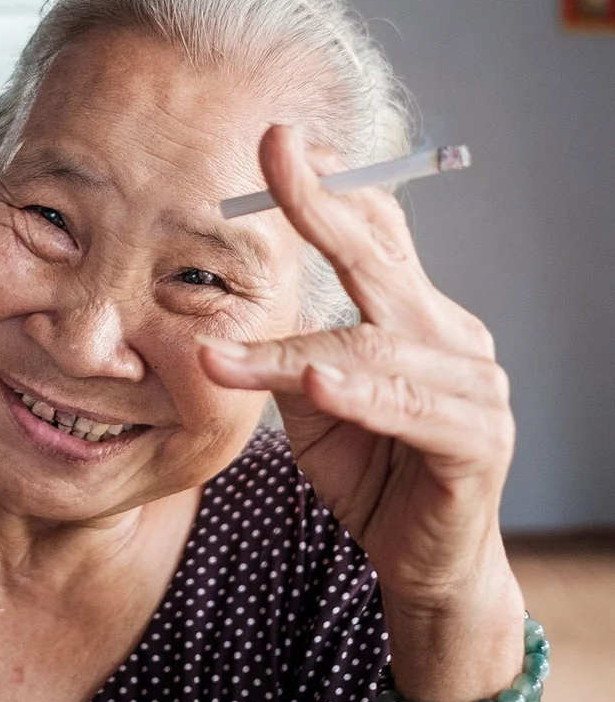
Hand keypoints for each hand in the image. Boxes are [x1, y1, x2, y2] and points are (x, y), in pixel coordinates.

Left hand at [198, 125, 517, 609]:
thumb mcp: (319, 405)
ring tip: (224, 356)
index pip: (379, 237)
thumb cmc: (370, 471)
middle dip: (321, 205)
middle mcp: (450, 335)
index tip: (288, 144)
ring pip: (369, 348)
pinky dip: (360, 396)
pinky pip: (408, 408)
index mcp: (414, 316)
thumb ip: (295, 354)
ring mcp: (473, 384)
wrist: (421, 557)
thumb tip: (252, 312)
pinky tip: (322, 384)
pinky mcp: (478, 439)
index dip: (336, 189)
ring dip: (291, 353)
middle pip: (379, 261)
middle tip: (277, 151)